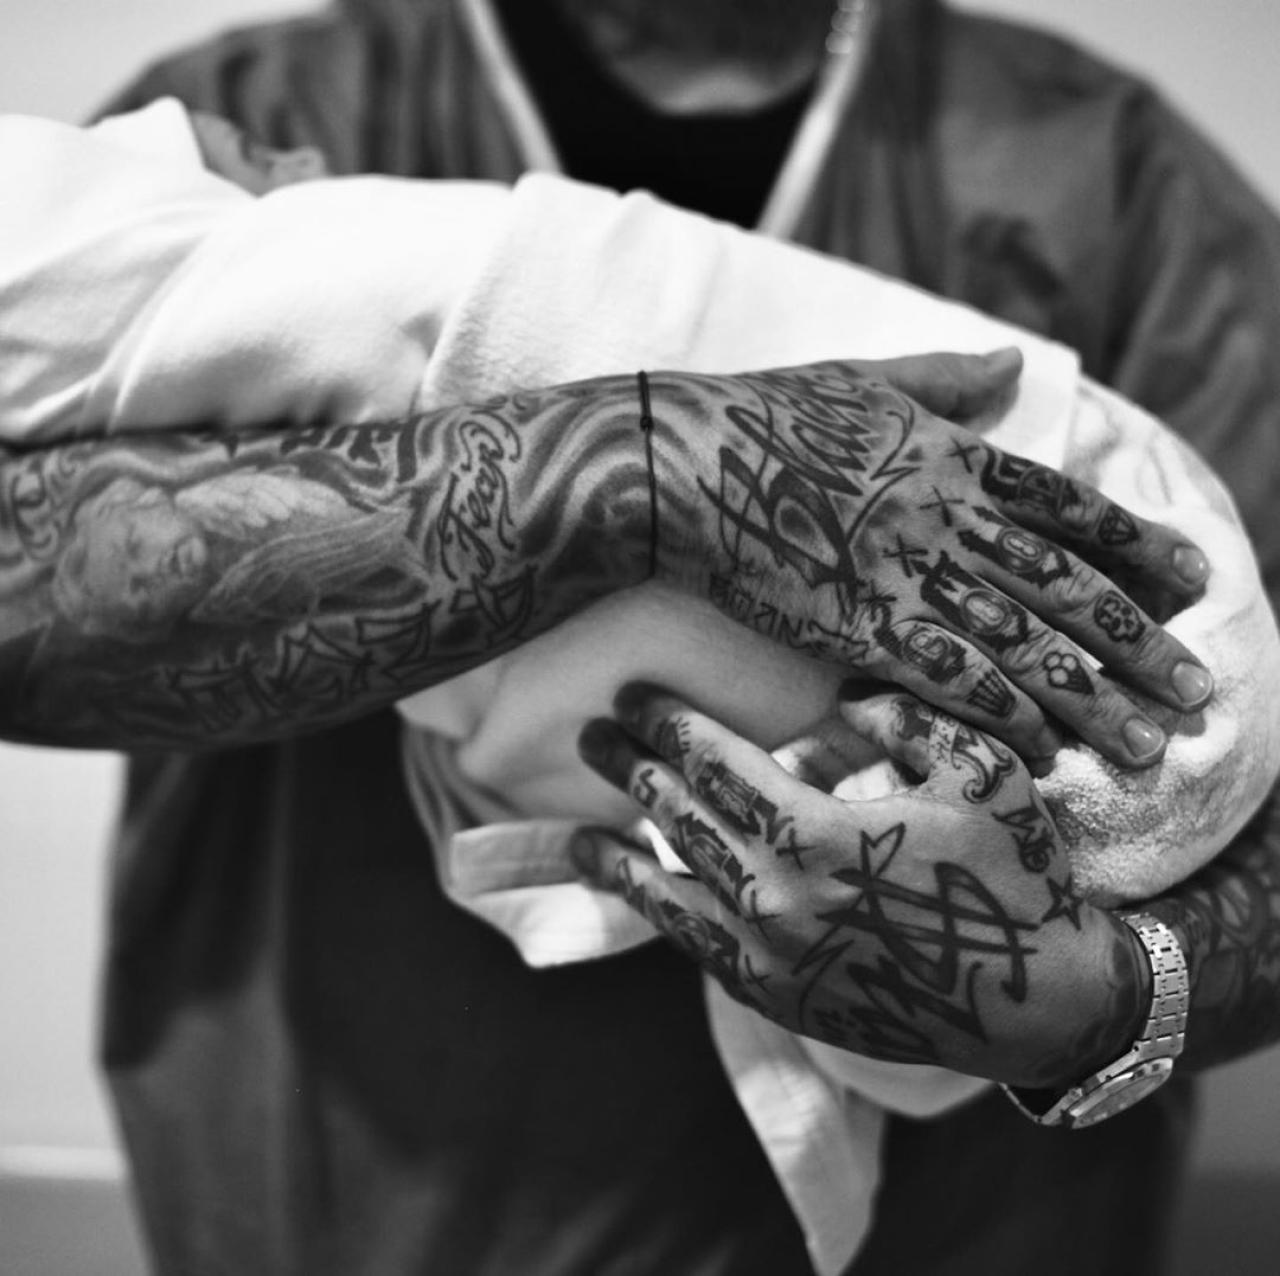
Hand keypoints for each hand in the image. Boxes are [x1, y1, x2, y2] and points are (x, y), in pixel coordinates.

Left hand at [573, 682, 1148, 1087]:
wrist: (1034, 1002)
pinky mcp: (775, 995)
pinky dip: (658, 917)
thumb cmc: (1011, 876)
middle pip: (681, 818)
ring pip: (670, 891)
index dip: (670, 725)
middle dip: (631, 770)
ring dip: (619, 855)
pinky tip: (636, 898)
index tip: (632, 696)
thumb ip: (906, 721)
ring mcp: (769, 954)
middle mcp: (777, 898)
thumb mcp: (980, 771)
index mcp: (818, 835)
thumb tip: (841, 700)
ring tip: (577, 833)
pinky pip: (695, 947)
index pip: (717, 765)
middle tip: (591, 736)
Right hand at [652, 353, 1211, 768]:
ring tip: (1151, 744)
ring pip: (1022, 645)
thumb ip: (943, 377)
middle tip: (1200, 690)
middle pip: (1065, 589)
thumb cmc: (760, 415)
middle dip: (1140, 643)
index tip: (1193, 580)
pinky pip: (948, 678)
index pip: (1068, 508)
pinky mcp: (858, 625)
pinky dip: (1001, 715)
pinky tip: (1043, 751)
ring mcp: (907, 573)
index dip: (1136, 546)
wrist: (678, 463)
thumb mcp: (862, 377)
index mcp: (954, 455)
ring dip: (1092, 699)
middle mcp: (948, 516)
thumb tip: (1012, 362)